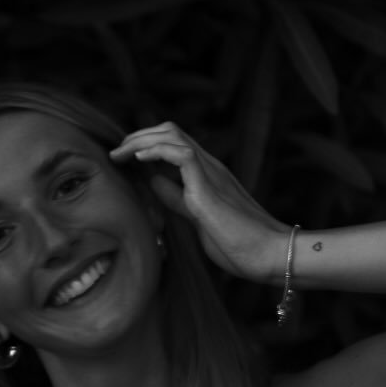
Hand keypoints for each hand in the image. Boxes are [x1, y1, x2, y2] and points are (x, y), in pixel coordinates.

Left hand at [109, 122, 289, 282]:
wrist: (269, 255)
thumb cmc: (238, 243)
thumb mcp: (197, 217)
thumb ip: (176, 198)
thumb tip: (154, 182)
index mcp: (207, 174)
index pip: (174, 143)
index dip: (145, 144)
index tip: (123, 157)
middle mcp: (209, 167)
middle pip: (170, 131)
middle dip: (137, 137)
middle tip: (115, 153)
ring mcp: (211, 174)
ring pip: (173, 135)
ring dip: (141, 140)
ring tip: (120, 153)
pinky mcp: (209, 188)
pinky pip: (182, 155)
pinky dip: (157, 151)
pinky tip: (139, 159)